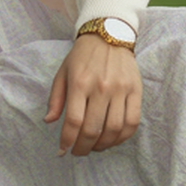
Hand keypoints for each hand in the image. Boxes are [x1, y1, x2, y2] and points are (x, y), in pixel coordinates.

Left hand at [45, 33, 141, 156]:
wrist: (109, 34)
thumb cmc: (83, 56)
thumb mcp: (63, 72)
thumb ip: (55, 98)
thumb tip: (49, 121)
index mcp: (80, 83)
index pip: (74, 121)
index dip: (67, 141)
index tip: (63, 150)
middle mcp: (101, 87)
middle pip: (93, 129)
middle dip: (83, 147)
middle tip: (78, 152)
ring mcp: (121, 90)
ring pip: (113, 129)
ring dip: (103, 145)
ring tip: (95, 147)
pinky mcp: (136, 91)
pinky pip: (132, 122)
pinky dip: (122, 137)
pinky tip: (113, 140)